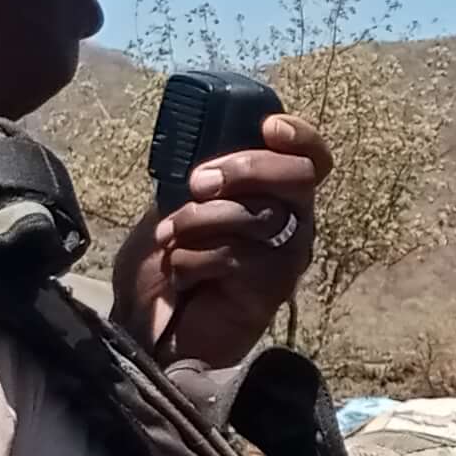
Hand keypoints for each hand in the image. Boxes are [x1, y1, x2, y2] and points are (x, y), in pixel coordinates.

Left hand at [113, 115, 329, 370]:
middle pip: (298, 175)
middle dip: (244, 169)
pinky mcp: (273, 290)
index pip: (309, 157)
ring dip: (200, 220)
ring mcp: (286, 256)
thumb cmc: (163, 265)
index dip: (299, 136)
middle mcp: (290, 221)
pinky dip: (195, 259)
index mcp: (270, 193)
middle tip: (198, 185)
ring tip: (169, 238)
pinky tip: (181, 276)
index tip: (268, 128)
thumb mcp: (172, 205)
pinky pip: (239, 256)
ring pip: (260, 214)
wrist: (146, 327)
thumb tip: (204, 145)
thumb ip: (199, 175)